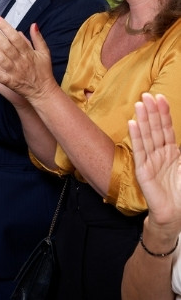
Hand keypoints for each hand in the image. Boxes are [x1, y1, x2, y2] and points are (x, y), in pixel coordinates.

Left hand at [0, 19, 58, 101]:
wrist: (43, 92)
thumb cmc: (43, 72)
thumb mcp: (45, 53)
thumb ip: (38, 39)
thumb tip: (33, 24)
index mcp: (28, 53)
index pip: (15, 37)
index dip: (5, 27)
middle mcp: (20, 61)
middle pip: (5, 45)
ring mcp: (13, 72)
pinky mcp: (8, 82)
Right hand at [130, 93, 180, 238]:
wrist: (175, 213)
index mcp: (171, 152)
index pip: (167, 129)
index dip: (164, 113)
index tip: (160, 97)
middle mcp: (160, 154)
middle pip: (156, 129)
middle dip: (152, 112)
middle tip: (147, 95)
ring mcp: (151, 161)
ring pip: (147, 136)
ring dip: (143, 120)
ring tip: (140, 104)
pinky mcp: (143, 171)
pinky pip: (140, 151)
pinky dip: (136, 137)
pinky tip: (132, 124)